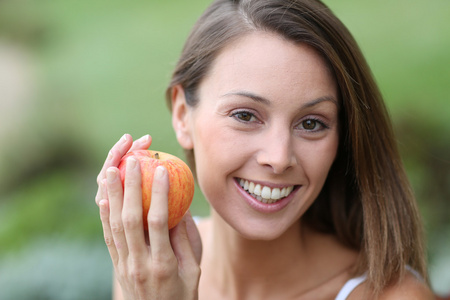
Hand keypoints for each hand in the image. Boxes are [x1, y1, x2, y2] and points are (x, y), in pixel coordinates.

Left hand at [95, 134, 200, 299]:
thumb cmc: (184, 294)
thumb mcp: (194, 269)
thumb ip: (185, 238)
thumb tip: (179, 206)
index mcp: (163, 264)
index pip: (158, 222)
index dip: (158, 193)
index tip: (161, 170)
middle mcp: (138, 264)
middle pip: (130, 219)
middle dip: (130, 186)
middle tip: (132, 161)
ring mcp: (124, 266)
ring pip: (115, 226)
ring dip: (112, 196)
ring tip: (111, 169)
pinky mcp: (117, 266)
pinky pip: (108, 238)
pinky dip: (104, 217)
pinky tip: (103, 198)